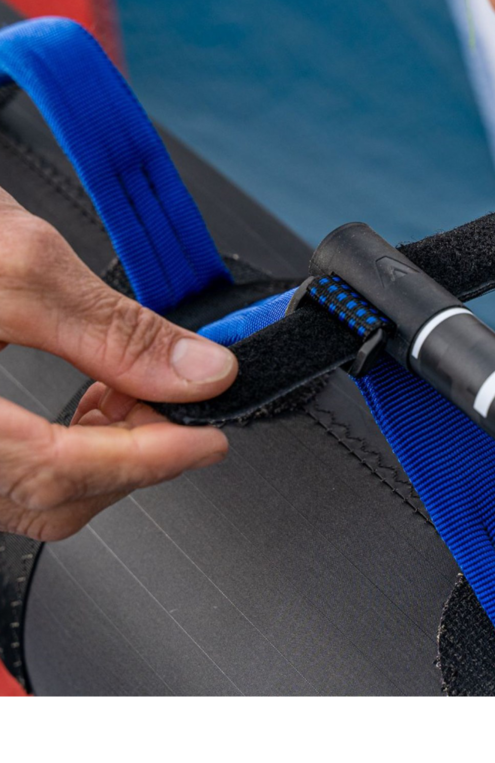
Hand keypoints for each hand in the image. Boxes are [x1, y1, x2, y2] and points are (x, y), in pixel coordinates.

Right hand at [0, 189, 237, 540]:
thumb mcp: (21, 267)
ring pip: (35, 491)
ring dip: (106, 451)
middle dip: (130, 457)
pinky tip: (100, 397)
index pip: (53, 471)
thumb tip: (200, 373)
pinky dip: (72, 443)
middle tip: (182, 406)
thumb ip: (114, 330)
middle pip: (48, 495)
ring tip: (142, 390)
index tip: (209, 439)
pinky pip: (15, 470)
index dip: (145, 461)